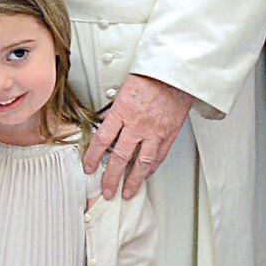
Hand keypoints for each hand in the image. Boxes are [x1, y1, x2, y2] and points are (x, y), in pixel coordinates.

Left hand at [84, 72, 193, 199]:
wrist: (177, 73)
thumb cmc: (151, 76)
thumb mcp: (124, 89)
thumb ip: (115, 110)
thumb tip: (104, 124)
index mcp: (123, 111)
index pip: (102, 140)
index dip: (93, 157)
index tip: (88, 167)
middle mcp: (138, 125)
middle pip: (120, 157)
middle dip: (111, 177)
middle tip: (106, 190)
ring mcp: (155, 132)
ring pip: (142, 163)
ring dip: (133, 181)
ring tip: (127, 193)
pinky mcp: (169, 134)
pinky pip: (159, 157)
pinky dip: (151, 169)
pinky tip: (145, 176)